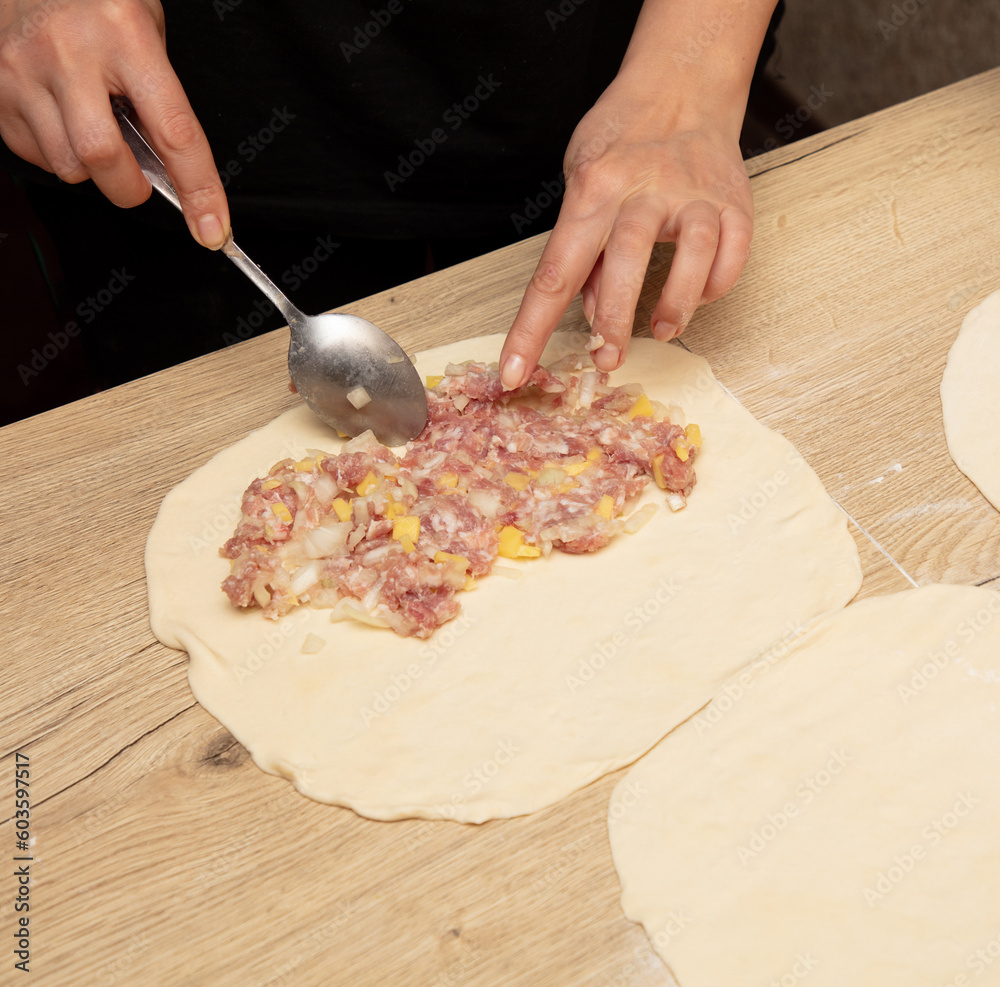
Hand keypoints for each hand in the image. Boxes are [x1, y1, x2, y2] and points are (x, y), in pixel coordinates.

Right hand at [0, 0, 229, 247]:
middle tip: (139, 178)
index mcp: (125, 35)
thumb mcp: (146, 31)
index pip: (174, 133)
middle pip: (103, 158)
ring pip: (67, 165)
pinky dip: (57, 152)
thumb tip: (173, 169)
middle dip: (129, 188)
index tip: (212, 229)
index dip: (199, 190)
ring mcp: (25, 68)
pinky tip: (63, 118)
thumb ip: (161, 98)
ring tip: (95, 128)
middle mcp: (70, 50)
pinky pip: (34, 153)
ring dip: (91, 169)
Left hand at [500, 79, 752, 387]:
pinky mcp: (733, 200)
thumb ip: (582, 246)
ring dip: (675, 304)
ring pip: (692, 253)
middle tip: (607, 359)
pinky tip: (699, 297)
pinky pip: (733, 251)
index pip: (553, 272)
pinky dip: (717, 284)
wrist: (681, 85)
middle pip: (625, 259)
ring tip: (661, 331)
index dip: (531, 330)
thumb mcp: (579, 180)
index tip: (514, 373)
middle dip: (612, 320)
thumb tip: (587, 310)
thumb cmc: (620, 139)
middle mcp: (643, 188)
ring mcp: (693, 193)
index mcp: (593, 189)